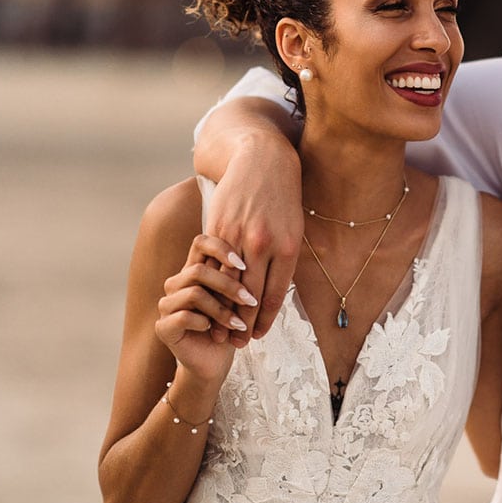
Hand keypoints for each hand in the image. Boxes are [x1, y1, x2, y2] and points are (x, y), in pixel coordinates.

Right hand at [156, 235, 251, 382]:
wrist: (215, 361)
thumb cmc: (231, 326)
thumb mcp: (239, 298)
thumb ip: (241, 276)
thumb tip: (260, 253)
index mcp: (194, 271)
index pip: (200, 243)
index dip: (221, 248)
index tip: (243, 264)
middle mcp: (176, 284)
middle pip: (198, 270)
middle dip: (229, 285)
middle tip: (251, 301)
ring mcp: (167, 305)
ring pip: (194, 293)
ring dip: (222, 309)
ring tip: (240, 323)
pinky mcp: (163, 327)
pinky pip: (185, 316)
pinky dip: (207, 323)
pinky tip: (218, 333)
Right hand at [205, 138, 302, 341]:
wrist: (263, 159)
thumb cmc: (283, 197)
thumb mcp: (294, 228)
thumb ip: (285, 258)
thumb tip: (279, 288)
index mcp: (288, 247)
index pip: (276, 294)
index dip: (265, 318)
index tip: (258, 336)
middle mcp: (263, 243)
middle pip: (252, 294)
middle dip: (244, 322)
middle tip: (238, 343)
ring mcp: (238, 236)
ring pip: (229, 283)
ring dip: (223, 310)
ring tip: (220, 329)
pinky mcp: (217, 227)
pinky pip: (213, 264)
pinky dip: (210, 286)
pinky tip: (207, 300)